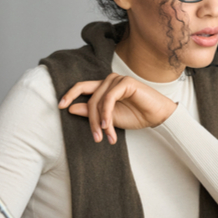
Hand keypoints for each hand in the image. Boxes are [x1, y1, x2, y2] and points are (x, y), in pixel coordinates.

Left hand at [58, 73, 177, 143]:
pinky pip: (109, 99)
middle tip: (95, 137)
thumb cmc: (136, 116)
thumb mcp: (109, 118)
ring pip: (98, 101)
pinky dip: (107, 113)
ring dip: (100, 121)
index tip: (60, 106)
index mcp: (104, 87)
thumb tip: (71, 109)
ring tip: (105, 136)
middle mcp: (109, 81)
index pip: (82, 87)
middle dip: (90, 120)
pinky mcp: (125, 82)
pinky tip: (108, 126)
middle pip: (89, 98)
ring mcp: (117, 80)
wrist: (157, 116)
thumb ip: (92, 113)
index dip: (69, 95)